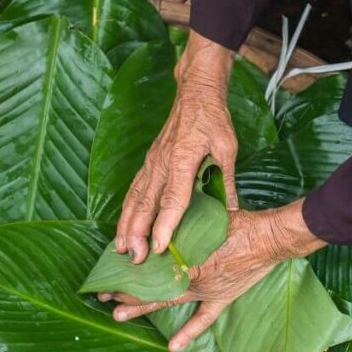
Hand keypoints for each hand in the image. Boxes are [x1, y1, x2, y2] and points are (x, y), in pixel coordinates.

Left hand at [103, 200, 325, 351]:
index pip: (149, 263)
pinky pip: (203, 319)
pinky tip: (172, 346)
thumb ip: (179, 224)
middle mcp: (192, 275)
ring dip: (142, 307)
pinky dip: (188, 332)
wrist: (269, 238)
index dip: (128, 266)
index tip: (108, 267)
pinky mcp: (221, 297)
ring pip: (168, 301)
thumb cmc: (236, 222)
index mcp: (186, 254)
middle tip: (103, 293)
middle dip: (126, 288)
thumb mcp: (202, 217)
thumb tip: (157, 221)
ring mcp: (206, 290)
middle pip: (152, 283)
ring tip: (117, 314)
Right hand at [116, 31, 236, 262]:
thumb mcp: (227, 147)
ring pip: (134, 198)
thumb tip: (231, 211)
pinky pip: (134, 190)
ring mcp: (151, 162)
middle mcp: (161, 163)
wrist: (194, 93)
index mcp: (182, 159)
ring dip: (126, 224)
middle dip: (137, 232)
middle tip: (134, 258)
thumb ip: (227, 179)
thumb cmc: (213, 119)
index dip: (165, 224)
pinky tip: (123, 226)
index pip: (172, 198)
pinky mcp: (149, 162)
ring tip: (120, 249)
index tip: (159, 248)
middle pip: (146, 203)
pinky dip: (127, 210)